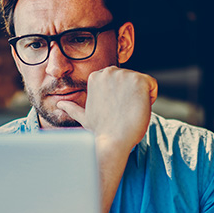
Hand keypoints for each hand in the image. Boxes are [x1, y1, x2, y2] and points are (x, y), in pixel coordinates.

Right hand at [56, 68, 157, 212]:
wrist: (112, 141)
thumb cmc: (100, 132)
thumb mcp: (84, 117)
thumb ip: (73, 108)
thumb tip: (59, 105)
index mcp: (96, 76)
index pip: (121, 81)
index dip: (121, 98)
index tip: (115, 110)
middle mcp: (109, 71)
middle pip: (132, 80)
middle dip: (131, 96)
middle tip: (122, 113)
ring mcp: (124, 74)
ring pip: (143, 84)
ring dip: (141, 98)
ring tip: (128, 112)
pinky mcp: (139, 80)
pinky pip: (153, 86)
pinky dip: (151, 99)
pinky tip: (137, 109)